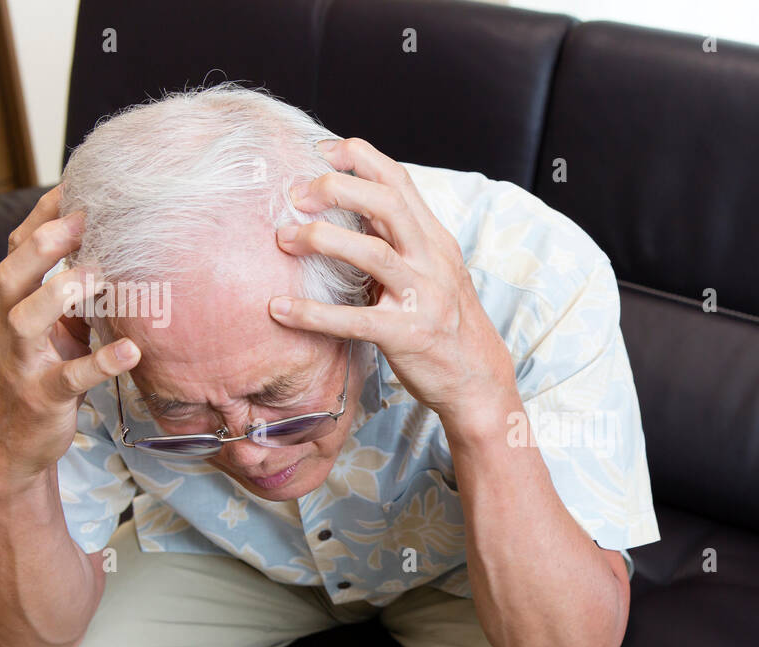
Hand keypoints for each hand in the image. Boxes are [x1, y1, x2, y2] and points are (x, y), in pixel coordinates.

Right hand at [0, 185, 140, 493]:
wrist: (14, 442)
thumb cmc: (43, 373)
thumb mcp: (54, 329)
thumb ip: (73, 294)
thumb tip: (114, 250)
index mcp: (13, 303)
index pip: (18, 249)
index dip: (43, 217)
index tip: (75, 185)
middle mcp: (9, 326)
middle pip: (12, 274)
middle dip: (43, 244)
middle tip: (81, 218)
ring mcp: (23, 361)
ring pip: (25, 319)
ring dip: (60, 293)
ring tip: (97, 274)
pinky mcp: (43, 396)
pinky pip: (70, 377)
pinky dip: (100, 362)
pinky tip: (130, 351)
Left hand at [268, 138, 516, 435]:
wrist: (478, 381)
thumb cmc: (445, 324)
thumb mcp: (431, 271)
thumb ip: (397, 241)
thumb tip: (346, 209)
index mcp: (434, 239)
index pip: (399, 180)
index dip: (359, 157)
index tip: (320, 153)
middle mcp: (432, 260)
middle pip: (386, 203)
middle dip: (336, 188)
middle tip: (295, 195)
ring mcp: (422, 297)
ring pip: (372, 252)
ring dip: (322, 238)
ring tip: (284, 239)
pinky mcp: (408, 335)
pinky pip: (355, 320)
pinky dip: (314, 313)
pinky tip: (281, 309)